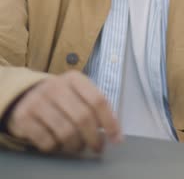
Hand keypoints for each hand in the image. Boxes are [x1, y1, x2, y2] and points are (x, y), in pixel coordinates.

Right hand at [7, 71, 121, 153]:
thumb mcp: (77, 93)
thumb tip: (115, 133)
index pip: (97, 100)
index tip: (116, 138)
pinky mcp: (23, 117)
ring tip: (77, 146)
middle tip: (97, 147)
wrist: (26, 94)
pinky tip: (57, 143)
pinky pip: (47, 141)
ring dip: (75, 145)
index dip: (110, 121)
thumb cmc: (61, 97)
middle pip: (82, 117)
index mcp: (74, 78)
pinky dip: (55, 148)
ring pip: (66, 132)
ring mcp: (37, 101)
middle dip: (93, 138)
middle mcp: (55, 86)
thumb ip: (94, 106)